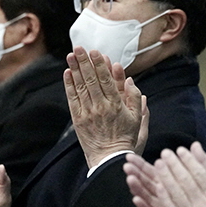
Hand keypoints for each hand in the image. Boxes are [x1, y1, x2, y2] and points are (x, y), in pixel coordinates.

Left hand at [64, 47, 144, 169]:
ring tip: (71, 55)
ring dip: (75, 69)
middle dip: (85, 62)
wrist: (109, 159)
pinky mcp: (78, 119)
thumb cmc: (126, 138)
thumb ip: (135, 98)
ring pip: (80, 87)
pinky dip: (69, 85)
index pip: (107, 80)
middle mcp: (101, 107)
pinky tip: (67, 73)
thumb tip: (129, 80)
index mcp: (117, 105)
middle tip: (79, 48)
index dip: (100, 65)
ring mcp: (88, 113)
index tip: (96, 52)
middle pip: (91, 80)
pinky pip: (73, 99)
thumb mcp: (138, 118)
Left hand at [123, 142, 205, 206]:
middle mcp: (205, 204)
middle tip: (167, 153)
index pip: (204, 172)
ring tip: (159, 163)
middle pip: (186, 177)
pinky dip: (162, 195)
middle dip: (175, 163)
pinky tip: (156, 186)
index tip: (186, 149)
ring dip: (165, 175)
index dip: (193, 158)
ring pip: (175, 190)